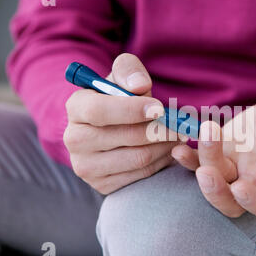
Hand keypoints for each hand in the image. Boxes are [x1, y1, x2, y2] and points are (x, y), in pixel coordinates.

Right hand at [64, 53, 177, 193]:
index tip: (160, 108)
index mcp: (76, 107)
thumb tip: (140, 86)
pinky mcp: (101, 185)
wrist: (112, 129)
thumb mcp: (122, 78)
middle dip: (159, 129)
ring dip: (165, 146)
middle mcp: (74, 139)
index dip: (132, 109)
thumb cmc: (120, 99)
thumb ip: (129, 71)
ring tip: (178, 135)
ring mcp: (86, 166)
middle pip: (125, 136)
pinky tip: (168, 150)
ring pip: (138, 157)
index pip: (99, 110)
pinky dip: (161, 162)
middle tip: (181, 125)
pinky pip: (141, 174)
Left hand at [172, 98, 255, 217]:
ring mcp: (235, 167)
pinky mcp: (220, 151)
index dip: (253, 202)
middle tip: (207, 173)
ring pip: (212, 178)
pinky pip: (198, 160)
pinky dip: (188, 157)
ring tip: (207, 132)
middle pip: (230, 203)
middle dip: (216, 193)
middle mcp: (255, 180)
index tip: (242, 187)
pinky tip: (178, 145)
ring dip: (203, 161)